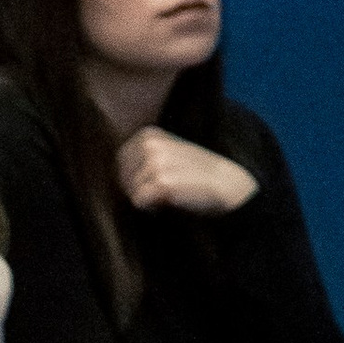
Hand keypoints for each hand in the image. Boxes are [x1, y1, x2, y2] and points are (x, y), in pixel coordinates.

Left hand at [111, 126, 257, 218]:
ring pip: (131, 192)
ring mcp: (155, 163)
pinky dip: (151, 207)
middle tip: (163, 191)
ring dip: (147, 199)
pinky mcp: (161, 182)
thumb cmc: (196, 173)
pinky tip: (169, 202)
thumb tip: (117, 172)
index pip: (120, 163)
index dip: (133, 178)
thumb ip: (145, 156)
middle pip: (122, 178)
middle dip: (137, 189)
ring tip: (170, 194)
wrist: (226, 183)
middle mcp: (150, 145)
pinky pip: (139, 202)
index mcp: (149, 135)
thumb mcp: (169, 153)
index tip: (155, 181)